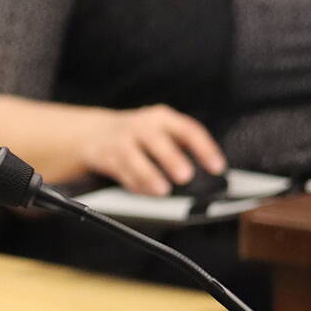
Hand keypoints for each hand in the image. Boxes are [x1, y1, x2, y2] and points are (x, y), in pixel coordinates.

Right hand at [76, 104, 226, 196]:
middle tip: (186, 176)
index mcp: (162, 118)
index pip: (188, 129)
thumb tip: (207, 172)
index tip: (217, 166)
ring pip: (134, 157)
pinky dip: (134, 184)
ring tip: (162, 190)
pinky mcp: (105, 156)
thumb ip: (181, 147)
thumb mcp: (159, 131)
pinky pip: (121, 171)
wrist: (93, 133)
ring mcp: (122, 141)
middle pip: (157, 140)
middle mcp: (142, 126)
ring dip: (148, 175)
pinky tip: (144, 191)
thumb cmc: (136, 135)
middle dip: (171, 158)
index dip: (204, 148)